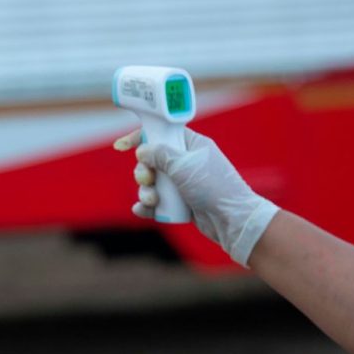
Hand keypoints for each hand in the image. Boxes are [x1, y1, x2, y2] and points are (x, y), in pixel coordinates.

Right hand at [113, 128, 279, 265]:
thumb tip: (141, 151)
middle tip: (147, 179)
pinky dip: (147, 206)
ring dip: (146, 192)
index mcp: (190, 145)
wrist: (231, 220)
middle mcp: (184, 163)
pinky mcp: (178, 202)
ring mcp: (181, 183)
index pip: (161, 133)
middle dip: (143, 172)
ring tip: (153, 200)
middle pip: (150, 161)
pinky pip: (155, 202)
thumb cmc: (213, 187)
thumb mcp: (184, 165)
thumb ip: (160, 154)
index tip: (121, 145)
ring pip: (151, 183)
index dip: (139, 137)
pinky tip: (142, 210)